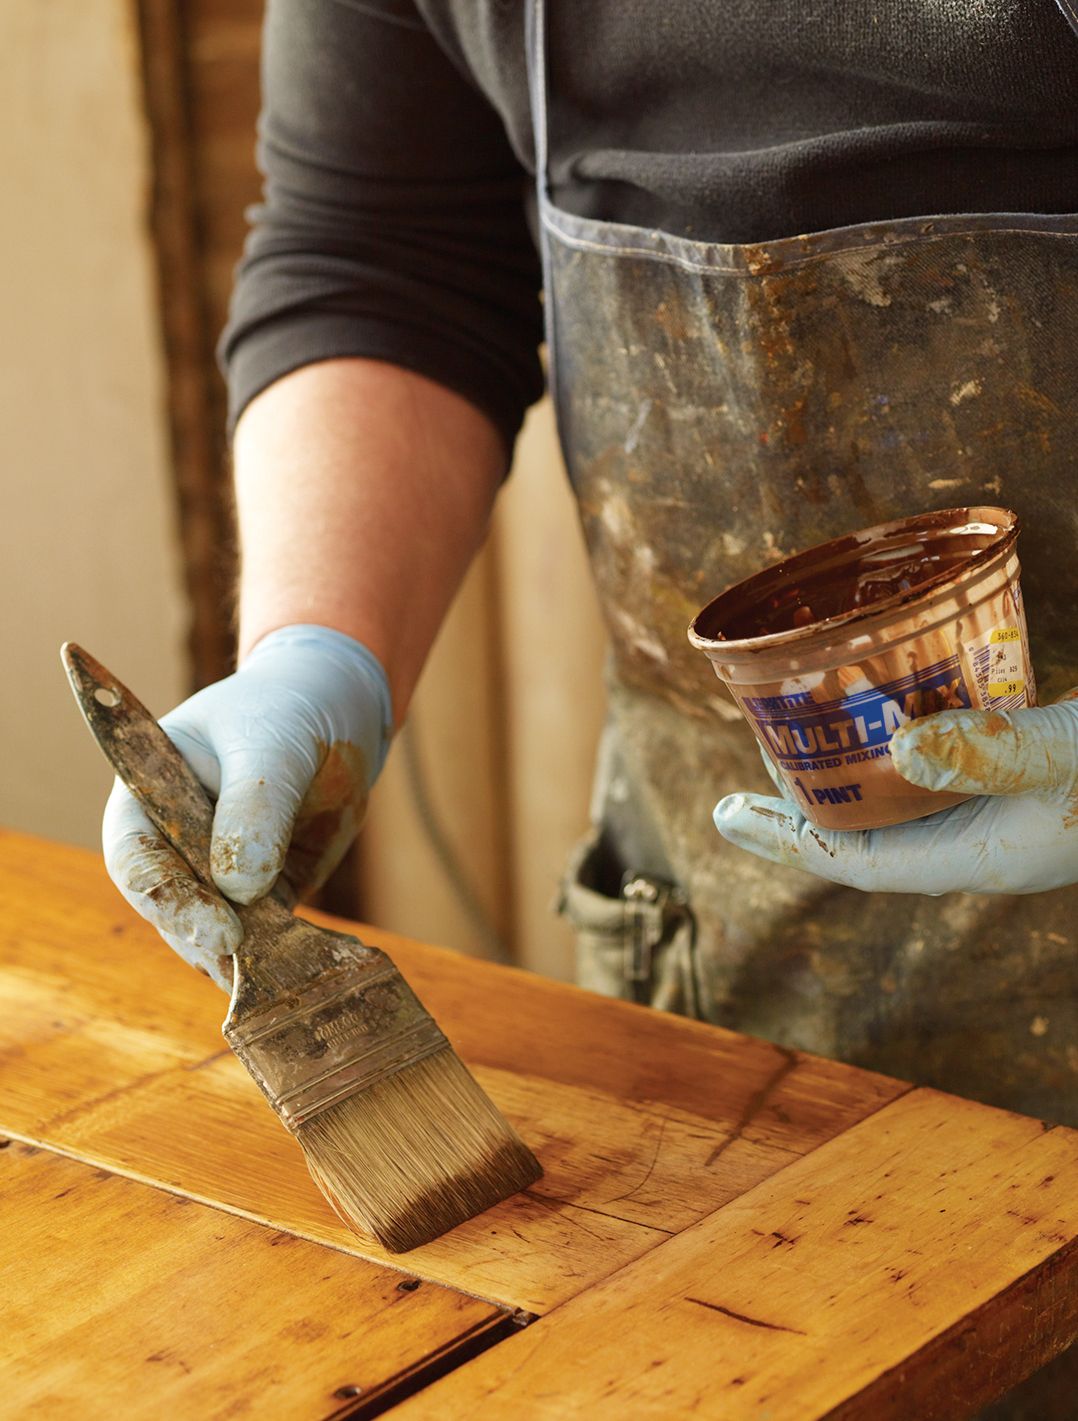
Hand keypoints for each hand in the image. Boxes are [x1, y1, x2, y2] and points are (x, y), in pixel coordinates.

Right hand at [103, 624, 391, 985]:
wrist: (337, 708)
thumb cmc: (287, 709)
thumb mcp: (271, 744)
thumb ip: (255, 806)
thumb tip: (239, 886)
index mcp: (147, 794)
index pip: (134, 857)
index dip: (167, 897)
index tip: (217, 926)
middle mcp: (172, 842)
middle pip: (169, 908)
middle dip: (204, 937)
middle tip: (246, 958)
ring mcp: (218, 874)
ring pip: (213, 934)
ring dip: (241, 957)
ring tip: (280, 975)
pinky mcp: (265, 895)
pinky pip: (263, 937)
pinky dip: (279, 955)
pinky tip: (302, 968)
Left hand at [712, 694, 1077, 896]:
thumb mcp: (1073, 751)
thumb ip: (994, 750)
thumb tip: (897, 751)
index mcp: (984, 855)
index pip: (857, 863)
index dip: (787, 840)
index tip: (725, 813)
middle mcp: (985, 841)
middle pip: (866, 834)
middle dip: (802, 809)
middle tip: (742, 770)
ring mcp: (1007, 811)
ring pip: (903, 801)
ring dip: (848, 778)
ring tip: (798, 741)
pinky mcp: (1027, 775)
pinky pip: (941, 768)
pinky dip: (901, 747)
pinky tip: (888, 717)